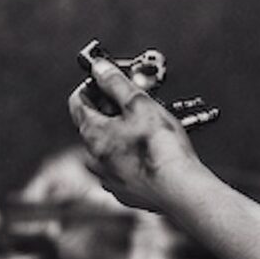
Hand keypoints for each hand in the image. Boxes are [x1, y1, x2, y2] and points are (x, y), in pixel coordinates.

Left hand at [67, 50, 208, 214]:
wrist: (181, 190)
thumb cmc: (161, 150)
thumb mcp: (139, 103)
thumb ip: (116, 83)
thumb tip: (100, 68)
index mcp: (91, 134)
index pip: (78, 101)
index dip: (93, 85)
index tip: (110, 79)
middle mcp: (93, 158)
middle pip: (95, 122)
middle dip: (113, 106)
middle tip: (136, 98)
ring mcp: (108, 177)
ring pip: (110, 144)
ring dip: (125, 129)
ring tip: (149, 122)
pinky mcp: (125, 190)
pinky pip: (122, 163)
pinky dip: (132, 152)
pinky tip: (152, 147)